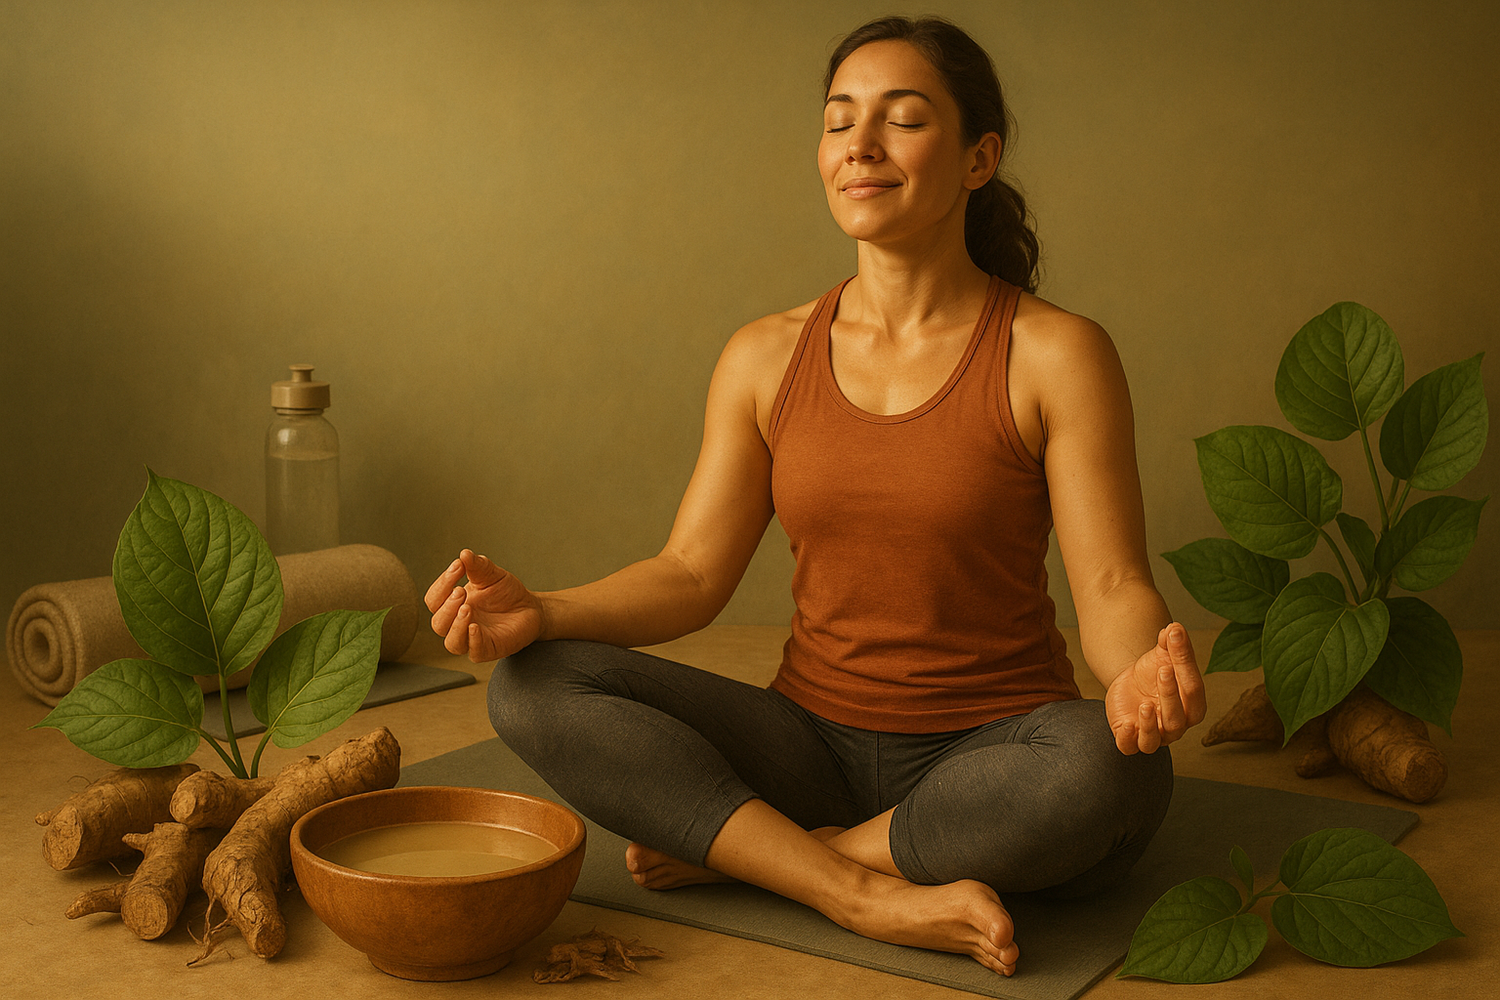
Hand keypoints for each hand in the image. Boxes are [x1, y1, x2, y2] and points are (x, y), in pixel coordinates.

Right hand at [424, 549, 543, 661]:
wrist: (531, 607)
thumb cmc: (506, 592)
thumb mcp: (492, 575)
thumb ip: (478, 566)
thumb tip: (464, 554)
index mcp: (453, 605)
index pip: (434, 599)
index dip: (442, 583)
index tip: (458, 566)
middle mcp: (458, 624)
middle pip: (438, 622)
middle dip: (446, 606)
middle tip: (461, 591)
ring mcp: (472, 639)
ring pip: (451, 642)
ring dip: (456, 625)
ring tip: (466, 608)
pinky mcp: (488, 650)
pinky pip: (474, 652)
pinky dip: (473, 640)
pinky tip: (475, 627)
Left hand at [1103, 623, 1205, 754]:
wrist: (1131, 684)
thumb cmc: (1154, 673)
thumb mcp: (1162, 656)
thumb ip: (1170, 644)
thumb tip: (1174, 628)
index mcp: (1192, 705)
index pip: (1194, 690)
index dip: (1186, 666)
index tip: (1174, 639)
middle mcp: (1176, 725)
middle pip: (1177, 718)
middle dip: (1170, 695)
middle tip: (1163, 670)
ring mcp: (1153, 735)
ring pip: (1155, 739)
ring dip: (1150, 725)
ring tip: (1144, 705)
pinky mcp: (1129, 739)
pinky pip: (1130, 747)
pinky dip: (1128, 739)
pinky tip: (1126, 725)